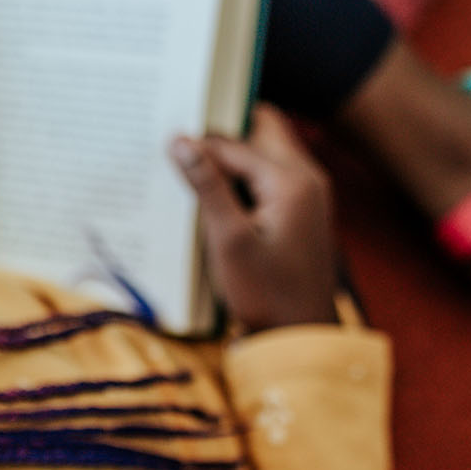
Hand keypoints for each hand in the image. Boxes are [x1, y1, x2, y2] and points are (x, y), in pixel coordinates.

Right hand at [170, 105, 338, 332]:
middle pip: (261, 132)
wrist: (301, 337)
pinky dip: (243, 178)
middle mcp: (307, 178)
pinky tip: (214, 196)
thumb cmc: (266, 293)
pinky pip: (270, 176)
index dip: (198, 144)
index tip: (162, 143)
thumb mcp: (230, 239)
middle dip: (222, 133)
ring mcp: (308, 194)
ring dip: (231, 157)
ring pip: (265, 153)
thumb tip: (181, 140)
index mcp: (291, 180)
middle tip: (182, 142)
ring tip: (191, 169)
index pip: (234, 145)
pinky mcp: (302, 211)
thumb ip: (207, 185)